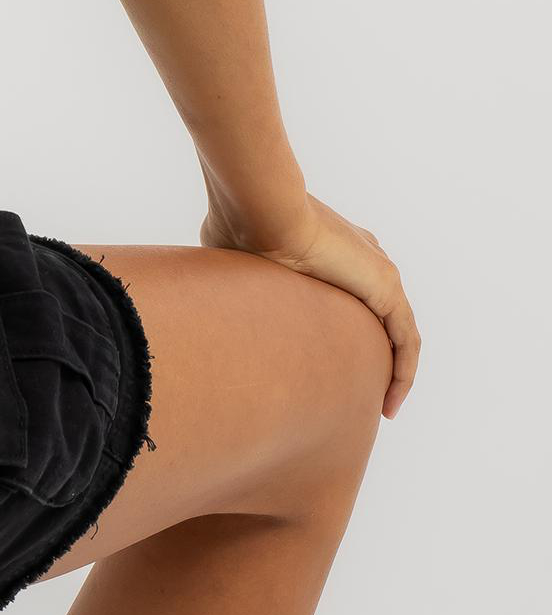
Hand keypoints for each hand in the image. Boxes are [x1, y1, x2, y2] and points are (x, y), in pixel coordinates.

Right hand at [199, 189, 419, 419]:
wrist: (261, 208)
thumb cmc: (241, 224)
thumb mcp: (236, 255)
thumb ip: (236, 273)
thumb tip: (207, 284)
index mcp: (331, 245)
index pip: (352, 291)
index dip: (347, 326)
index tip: (331, 358)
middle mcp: (361, 256)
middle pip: (380, 314)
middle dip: (375, 353)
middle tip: (361, 389)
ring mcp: (377, 271)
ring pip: (398, 332)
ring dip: (393, 371)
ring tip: (382, 406)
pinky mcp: (385, 288)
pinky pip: (406, 340)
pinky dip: (403, 373)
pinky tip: (389, 404)